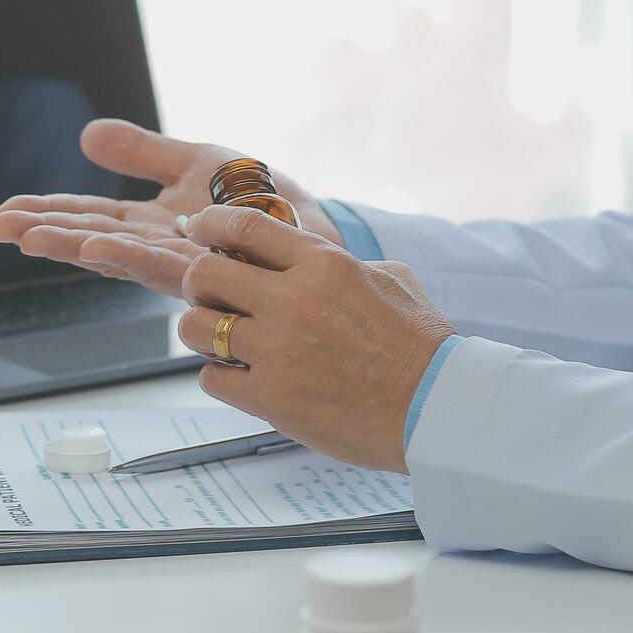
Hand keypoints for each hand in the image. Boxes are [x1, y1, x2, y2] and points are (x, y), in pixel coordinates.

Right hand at [0, 119, 339, 296]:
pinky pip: (161, 265)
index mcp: (149, 224)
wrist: (315, 228)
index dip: (45, 214)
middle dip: (44, 233)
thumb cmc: (261, 200)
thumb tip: (85, 134)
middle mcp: (158, 249)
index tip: (3, 215)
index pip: (87, 217)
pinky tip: (93, 249)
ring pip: (117, 256)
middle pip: (90, 239)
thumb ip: (141, 152)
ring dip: (72, 247)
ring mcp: (182, 265)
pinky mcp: (212, 272)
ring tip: (32, 238)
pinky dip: (124, 256)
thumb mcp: (193, 162)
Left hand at [172, 205, 452, 472]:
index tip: (198, 230)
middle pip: (203, 273)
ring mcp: (279, 349)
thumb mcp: (391, 278)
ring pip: (195, 327)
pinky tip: (242, 379)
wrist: (437, 408)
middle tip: (209, 297)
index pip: (243, 225)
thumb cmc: (421, 347)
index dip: (209, 224)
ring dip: (200, 333)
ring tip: (222, 342)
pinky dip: (220, 378)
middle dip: (198, 284)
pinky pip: (211, 377)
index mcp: (325, 264)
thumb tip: (307, 253)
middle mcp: (294, 300)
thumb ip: (340, 263)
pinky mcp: (270, 396)